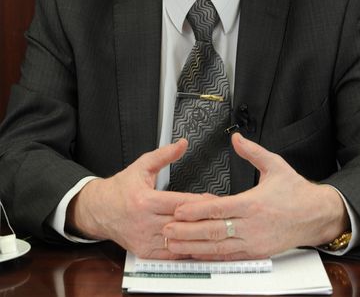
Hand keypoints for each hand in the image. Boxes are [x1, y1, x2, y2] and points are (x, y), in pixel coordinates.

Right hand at [67, 139, 204, 257]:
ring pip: (178, 240)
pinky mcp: (144, 252)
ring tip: (214, 230)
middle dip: (203, 219)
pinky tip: (198, 244)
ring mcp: (144, 239)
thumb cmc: (121, 188)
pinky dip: (185, 249)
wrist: (99, 209)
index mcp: (144, 200)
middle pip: (182, 223)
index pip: (179, 203)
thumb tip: (182, 144)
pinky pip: (170, 254)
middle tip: (222, 216)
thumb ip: (164, 155)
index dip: (200, 202)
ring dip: (197, 236)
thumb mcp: (142, 166)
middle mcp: (144, 222)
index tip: (215, 200)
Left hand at [162, 133, 348, 259]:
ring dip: (194, 247)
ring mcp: (254, 242)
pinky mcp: (256, 252)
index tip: (178, 210)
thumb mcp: (275, 165)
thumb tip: (236, 138)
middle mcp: (252, 225)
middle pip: (214, 231)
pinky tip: (196, 254)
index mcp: (254, 203)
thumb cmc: (296, 192)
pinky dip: (210, 256)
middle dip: (187, 232)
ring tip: (173, 245)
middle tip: (166, 230)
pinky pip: (229, 256)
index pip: (220, 208)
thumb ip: (252, 152)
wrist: (316, 216)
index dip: (197, 210)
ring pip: (218, 247)